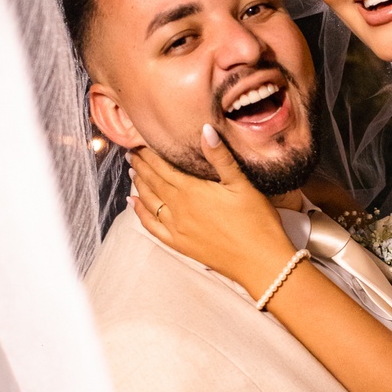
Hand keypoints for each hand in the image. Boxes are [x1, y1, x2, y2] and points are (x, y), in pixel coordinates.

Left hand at [131, 127, 295, 295]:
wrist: (260, 262)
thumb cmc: (256, 221)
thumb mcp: (241, 184)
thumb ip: (220, 157)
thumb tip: (205, 129)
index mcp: (191, 191)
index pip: (162, 167)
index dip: (149, 154)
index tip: (139, 143)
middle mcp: (178, 208)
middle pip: (153, 182)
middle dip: (141, 166)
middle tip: (132, 154)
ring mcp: (177, 228)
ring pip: (150, 202)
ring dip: (139, 185)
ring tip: (133, 172)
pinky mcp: (180, 245)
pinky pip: (152, 227)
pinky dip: (140, 213)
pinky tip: (134, 204)